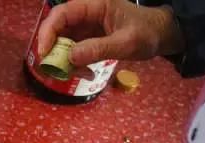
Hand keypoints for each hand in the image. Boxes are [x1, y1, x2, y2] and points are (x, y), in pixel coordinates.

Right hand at [37, 0, 184, 66]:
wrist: (160, 34)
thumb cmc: (147, 33)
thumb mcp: (126, 42)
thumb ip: (99, 49)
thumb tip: (71, 57)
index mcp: (95, 5)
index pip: (62, 14)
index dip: (48, 31)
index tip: (44, 53)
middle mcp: (85, 14)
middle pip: (57, 28)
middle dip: (52, 49)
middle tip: (53, 69)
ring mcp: (85, 27)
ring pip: (62, 42)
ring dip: (63, 60)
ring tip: (77, 74)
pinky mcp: (86, 39)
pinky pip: (71, 51)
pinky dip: (74, 64)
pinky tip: (85, 73)